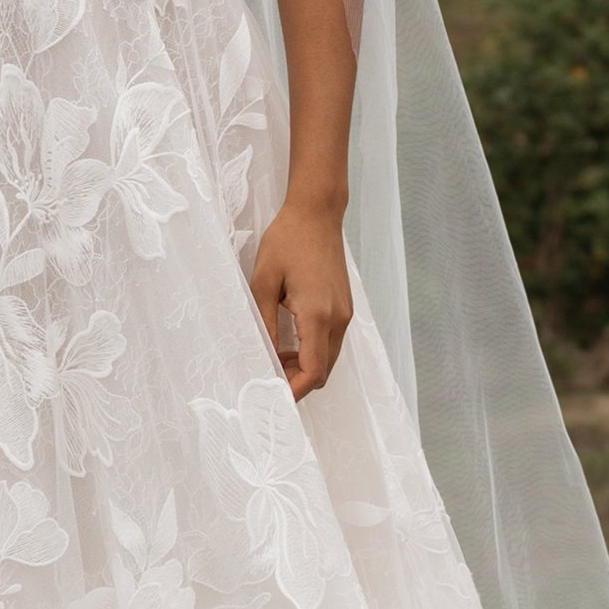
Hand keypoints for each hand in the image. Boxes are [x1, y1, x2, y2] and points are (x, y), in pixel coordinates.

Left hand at [249, 199, 351, 400]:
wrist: (317, 212)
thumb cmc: (287, 241)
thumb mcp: (263, 282)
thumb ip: (264, 323)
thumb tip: (262, 357)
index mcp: (319, 315)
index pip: (313, 372)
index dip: (292, 391)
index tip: (270, 396)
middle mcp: (339, 319)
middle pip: (323, 372)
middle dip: (296, 383)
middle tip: (266, 378)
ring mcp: (345, 314)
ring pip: (328, 360)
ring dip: (304, 368)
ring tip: (273, 359)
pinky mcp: (344, 307)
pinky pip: (330, 343)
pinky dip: (312, 353)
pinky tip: (288, 344)